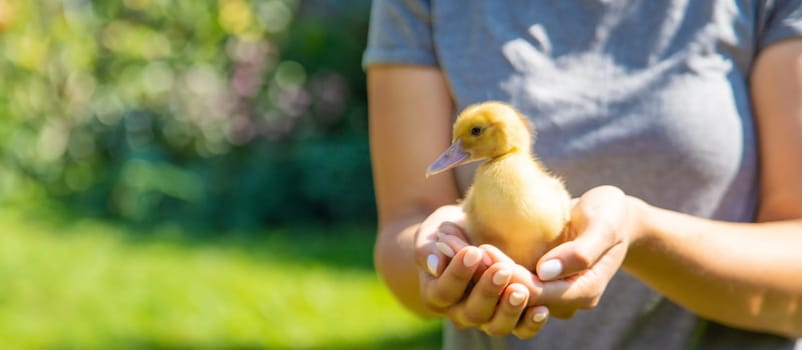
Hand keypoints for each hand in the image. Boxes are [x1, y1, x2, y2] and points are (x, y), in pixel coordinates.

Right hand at [417, 206, 548, 338]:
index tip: (473, 251)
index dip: (458, 274)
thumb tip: (434, 264)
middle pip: (471, 312)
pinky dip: (531, 323)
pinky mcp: (511, 318)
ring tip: (521, 290)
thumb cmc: (449, 231)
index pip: (444, 291)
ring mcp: (487, 318)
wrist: (471, 236)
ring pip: (496, 326)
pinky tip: (542, 309)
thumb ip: (427, 247)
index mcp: (437, 294)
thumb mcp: (433, 231)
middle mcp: (460, 312)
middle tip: (501, 269)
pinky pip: (520, 330)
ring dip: (509, 310)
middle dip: (487, 291)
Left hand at [432, 185, 637, 325]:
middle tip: (461, 248)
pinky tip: (465, 247)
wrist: (612, 215)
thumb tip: (545, 271)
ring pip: (507, 293)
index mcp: (582, 291)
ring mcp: (548, 291)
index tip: (484, 249)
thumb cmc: (610, 214)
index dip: (508, 275)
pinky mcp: (535, 278)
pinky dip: (485, 266)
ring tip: (456, 248)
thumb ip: (580, 251)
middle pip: (517, 296)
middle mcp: (562, 299)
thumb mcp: (603, 225)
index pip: (537, 293)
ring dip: (480, 273)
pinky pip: (506, 281)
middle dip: (487, 275)